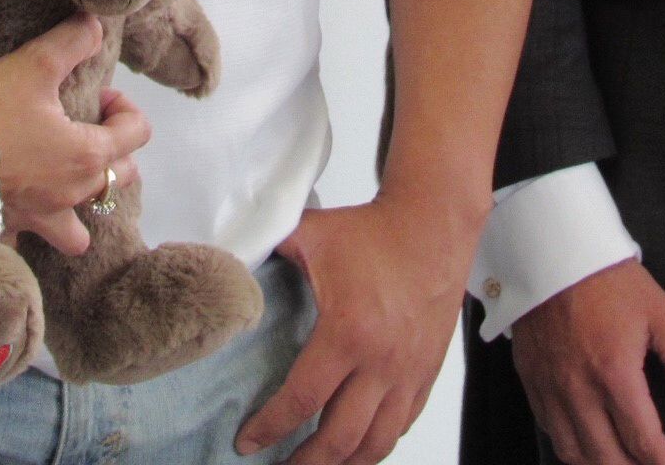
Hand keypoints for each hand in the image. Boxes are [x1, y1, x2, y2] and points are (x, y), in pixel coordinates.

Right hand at [0, 13, 147, 255]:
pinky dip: (34, 225)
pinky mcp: (13, 229)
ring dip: (82, 203)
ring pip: (82, 226)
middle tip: (79, 128)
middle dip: (112, 150)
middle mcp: (74, 193)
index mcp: (88, 155)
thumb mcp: (33, 66)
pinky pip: (33, 237)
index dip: (124, 107)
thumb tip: (96, 26)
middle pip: (120, 177)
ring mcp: (44, 217)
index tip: (97, 96)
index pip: (137, 133)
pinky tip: (21, 204)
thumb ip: (71, 43)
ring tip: (62, 177)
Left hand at [234, 191, 480, 461]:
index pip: (302, 399)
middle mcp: (382, 362)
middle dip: (306, 464)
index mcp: (347, 333)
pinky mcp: (427, 371)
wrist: (433, 224)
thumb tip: (231, 263)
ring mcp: (409, 371)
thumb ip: (268, 250)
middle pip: (340, 438)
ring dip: (345, 464)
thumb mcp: (311, 235)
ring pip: (377, 442)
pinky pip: (403, 424)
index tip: (248, 442)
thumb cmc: (374, 231)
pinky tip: (360, 447)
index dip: (269, 428)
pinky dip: (379, 443)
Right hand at [510, 260, 664, 464]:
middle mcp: (579, 388)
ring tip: (622, 464)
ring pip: (573, 452)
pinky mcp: (531, 378)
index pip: (643, 441)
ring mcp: (550, 386)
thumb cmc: (610, 279)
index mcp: (615, 373)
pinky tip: (587, 443)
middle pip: (607, 457)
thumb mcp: (660, 314)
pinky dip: (570, 447)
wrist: (554, 249)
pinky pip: (549, 429)